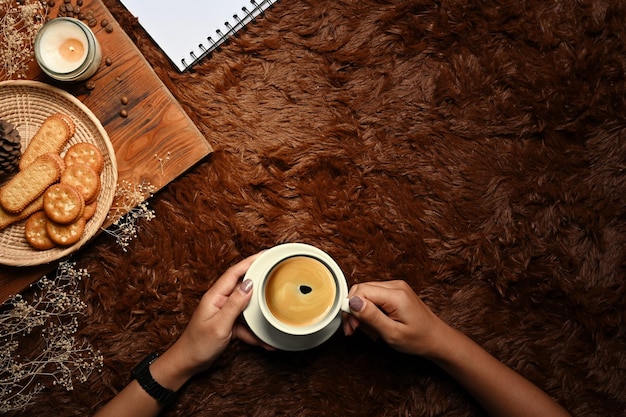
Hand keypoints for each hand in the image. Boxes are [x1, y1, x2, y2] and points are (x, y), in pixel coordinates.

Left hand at [158, 253, 271, 386]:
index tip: (265, 254)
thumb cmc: (198, 345)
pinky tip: (266, 342)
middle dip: (259, 280)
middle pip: (243, 287)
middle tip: (276, 274)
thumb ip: (234, 304)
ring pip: (247, 307)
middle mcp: (220, 301)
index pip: (234, 273)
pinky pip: (245, 324)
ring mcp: (224, 313)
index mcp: (215, 296)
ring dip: (260, 312)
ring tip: (276, 309)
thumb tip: (249, 285)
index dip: (250, 262)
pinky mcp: (228, 325)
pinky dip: (255, 332)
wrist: (187, 364)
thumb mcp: (219, 325)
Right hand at [343, 280, 445, 356]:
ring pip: (366, 294)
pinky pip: (374, 296)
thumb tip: (352, 302)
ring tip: (369, 331)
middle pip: (361, 290)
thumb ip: (371, 316)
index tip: (352, 326)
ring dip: (362, 313)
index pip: (361, 291)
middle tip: (354, 330)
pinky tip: (375, 325)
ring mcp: (396, 287)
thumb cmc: (418, 339)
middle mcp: (396, 286)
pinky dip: (370, 311)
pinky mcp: (396, 292)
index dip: (351, 308)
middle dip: (354, 311)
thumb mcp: (392, 333)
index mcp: (395, 295)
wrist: (436, 339)